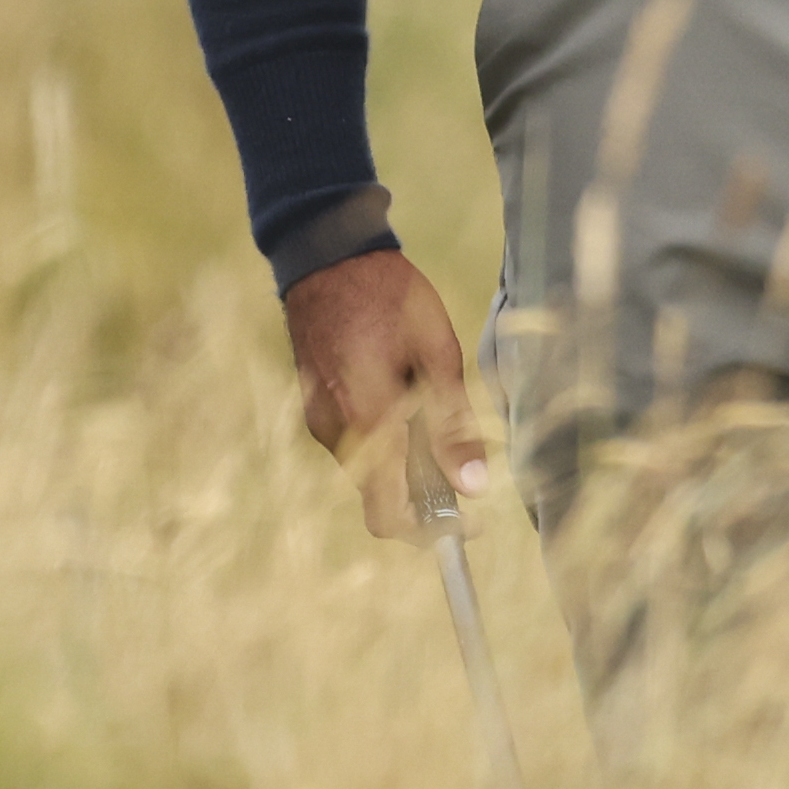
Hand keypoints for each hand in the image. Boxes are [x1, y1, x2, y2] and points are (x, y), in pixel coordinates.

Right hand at [282, 246, 494, 539]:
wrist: (327, 257)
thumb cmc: (390, 296)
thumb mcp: (438, 353)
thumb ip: (453, 424)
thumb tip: (474, 485)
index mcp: (368, 421)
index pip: (388, 513)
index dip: (429, 531)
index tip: (468, 524)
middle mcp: (335, 432)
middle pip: (378, 497)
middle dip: (423, 499)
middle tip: (466, 476)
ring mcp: (319, 422)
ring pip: (367, 471)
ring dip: (404, 467)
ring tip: (439, 423)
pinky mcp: (315, 409)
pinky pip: (355, 445)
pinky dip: (385, 444)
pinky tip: (409, 405)